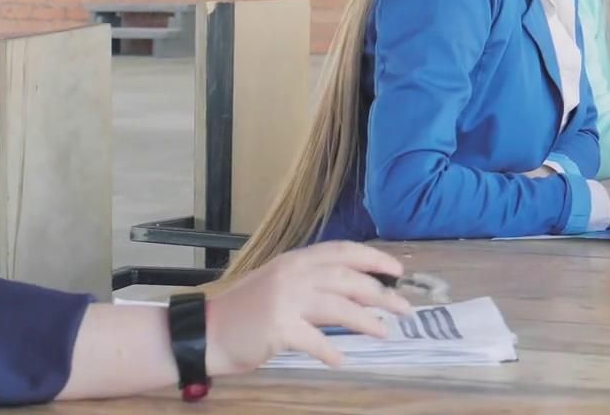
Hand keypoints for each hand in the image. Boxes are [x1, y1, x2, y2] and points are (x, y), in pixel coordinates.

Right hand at [204, 241, 410, 374]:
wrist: (205, 332)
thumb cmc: (246, 311)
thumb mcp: (280, 284)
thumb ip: (312, 281)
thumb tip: (358, 289)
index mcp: (296, 260)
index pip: (343, 251)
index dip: (374, 258)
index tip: (398, 271)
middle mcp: (293, 274)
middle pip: (348, 278)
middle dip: (381, 293)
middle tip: (404, 307)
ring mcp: (285, 300)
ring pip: (338, 306)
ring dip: (366, 320)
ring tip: (385, 331)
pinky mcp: (278, 327)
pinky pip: (314, 340)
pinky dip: (330, 350)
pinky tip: (342, 359)